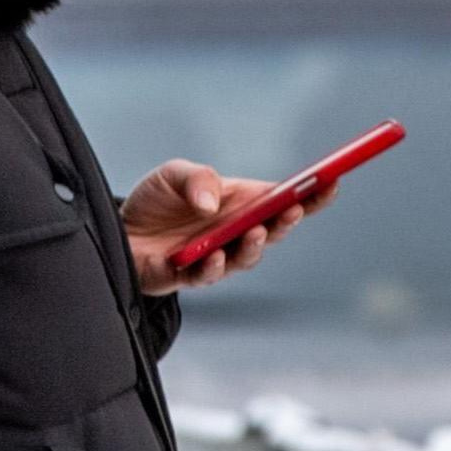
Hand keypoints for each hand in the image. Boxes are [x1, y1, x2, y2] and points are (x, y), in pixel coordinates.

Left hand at [119, 159, 336, 296]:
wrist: (118, 232)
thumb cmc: (155, 201)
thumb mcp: (172, 174)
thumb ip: (197, 178)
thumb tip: (213, 202)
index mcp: (242, 203)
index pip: (286, 200)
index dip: (313, 193)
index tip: (332, 180)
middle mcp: (236, 233)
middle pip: (274, 230)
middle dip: (288, 220)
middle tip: (294, 210)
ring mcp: (217, 256)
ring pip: (247, 258)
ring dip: (254, 246)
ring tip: (255, 231)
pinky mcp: (189, 276)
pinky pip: (206, 276)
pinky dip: (212, 267)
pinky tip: (212, 257)